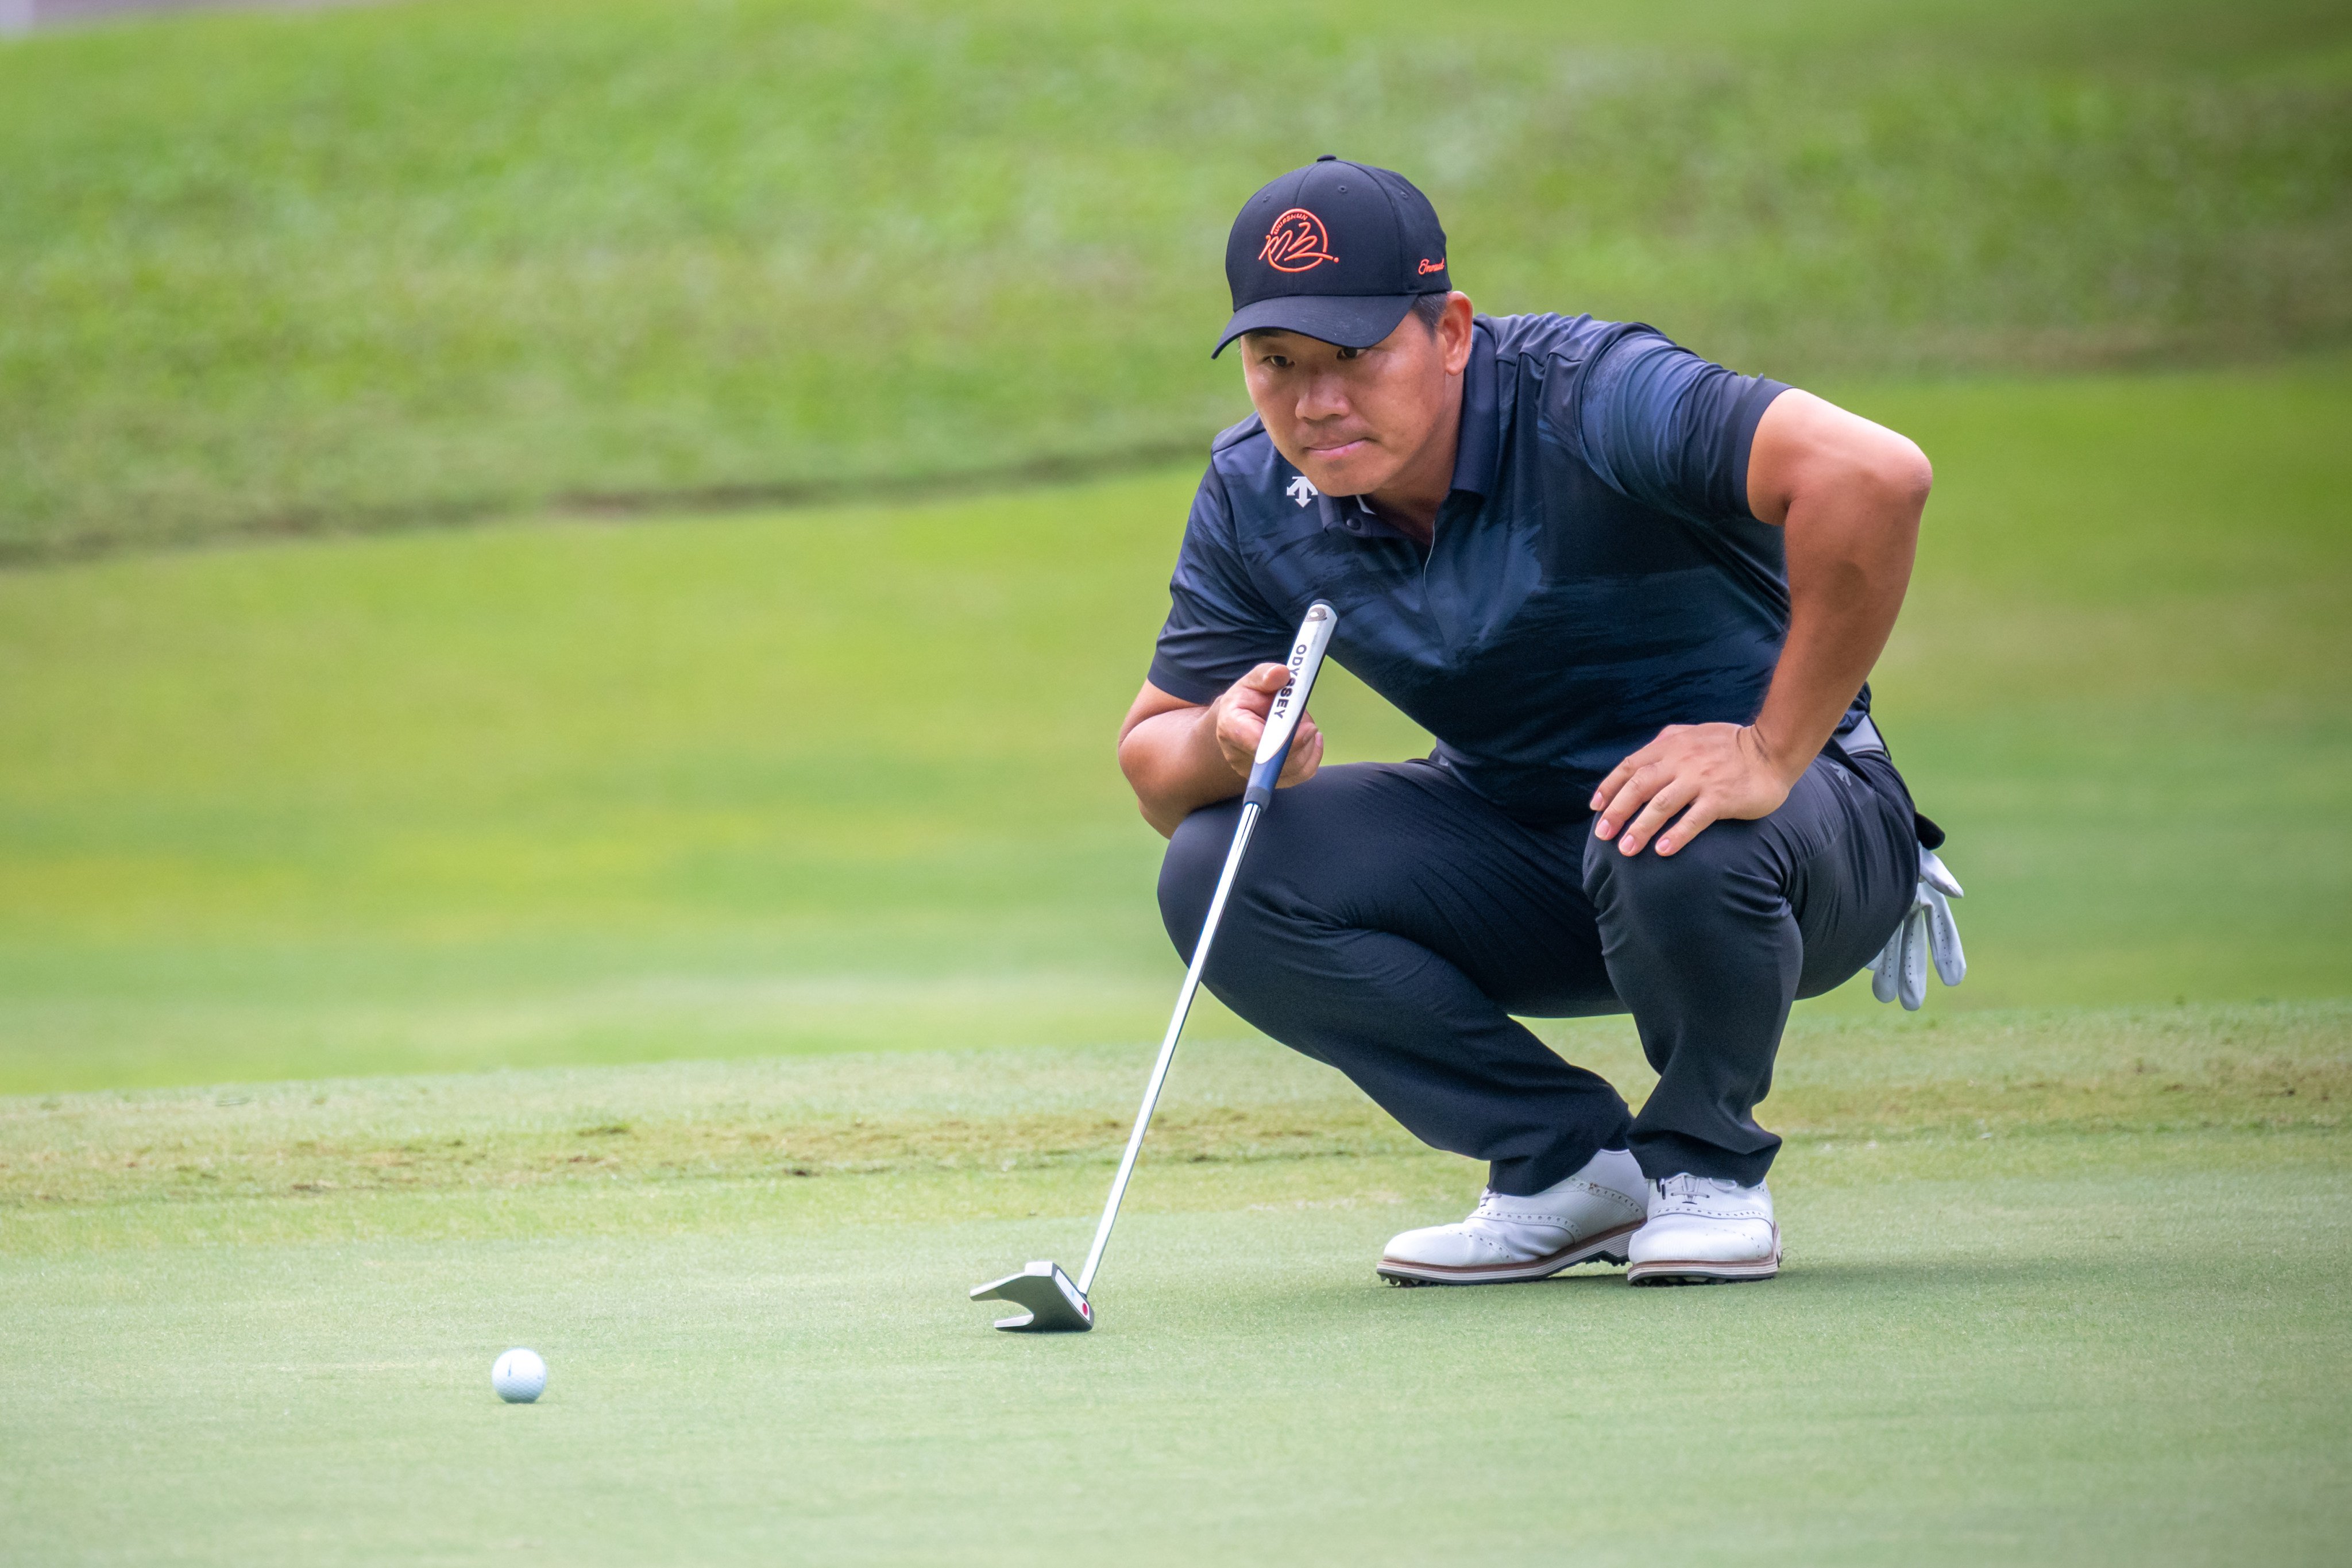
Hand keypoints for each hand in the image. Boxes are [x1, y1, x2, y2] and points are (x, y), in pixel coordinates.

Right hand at [1208, 663, 1323, 787]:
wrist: (1241, 721)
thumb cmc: (1247, 700)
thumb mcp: (1252, 681)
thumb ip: (1266, 676)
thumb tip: (1282, 674)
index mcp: (1231, 727)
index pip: (1257, 742)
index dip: (1285, 740)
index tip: (1308, 728)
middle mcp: (1239, 756)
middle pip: (1280, 760)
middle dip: (1302, 740)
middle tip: (1309, 723)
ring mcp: (1256, 772)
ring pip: (1294, 768)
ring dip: (1308, 746)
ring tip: (1304, 727)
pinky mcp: (1274, 779)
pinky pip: (1302, 774)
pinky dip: (1313, 756)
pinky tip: (1311, 740)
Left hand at [1589, 723, 1800, 856]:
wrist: (1773, 748)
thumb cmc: (1732, 743)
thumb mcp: (1694, 732)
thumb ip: (1669, 740)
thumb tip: (1647, 751)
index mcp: (1671, 745)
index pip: (1630, 766)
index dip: (1610, 787)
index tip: (1596, 807)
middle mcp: (1681, 761)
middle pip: (1639, 787)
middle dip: (1617, 811)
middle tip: (1603, 834)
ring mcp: (1701, 780)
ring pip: (1661, 805)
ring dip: (1640, 828)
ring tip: (1626, 849)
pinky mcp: (1721, 798)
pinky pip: (1693, 819)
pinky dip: (1676, 835)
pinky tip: (1662, 850)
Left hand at [1871, 848, 1966, 1008]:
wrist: (1847, 823)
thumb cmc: (1886, 832)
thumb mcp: (1911, 849)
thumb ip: (1932, 870)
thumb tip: (1957, 893)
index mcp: (1923, 890)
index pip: (1941, 927)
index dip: (1948, 952)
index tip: (1953, 980)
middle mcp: (1904, 902)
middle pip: (1912, 944)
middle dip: (1912, 973)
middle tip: (1911, 1005)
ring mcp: (1881, 907)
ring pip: (1887, 944)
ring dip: (1888, 970)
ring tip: (1885, 998)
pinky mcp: (1859, 908)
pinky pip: (1865, 933)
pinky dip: (1866, 950)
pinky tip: (1865, 966)